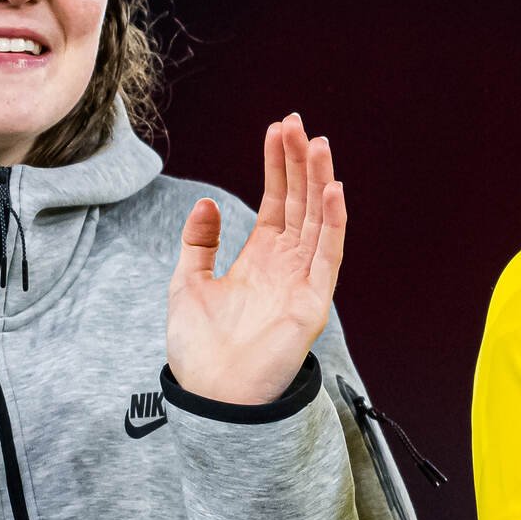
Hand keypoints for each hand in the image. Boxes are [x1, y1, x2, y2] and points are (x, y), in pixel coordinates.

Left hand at [166, 114, 345, 404]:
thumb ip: (198, 243)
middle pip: (300, 203)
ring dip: (319, 181)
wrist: (212, 396)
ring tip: (317, 144)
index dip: (278, 165)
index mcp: (260, 260)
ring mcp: (303, 282)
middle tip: (297, 123)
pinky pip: (328, 255)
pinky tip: (333, 190)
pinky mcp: (313, 302)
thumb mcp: (187, 283)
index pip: (277, 201)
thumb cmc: (201, 351)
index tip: (277, 130)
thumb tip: (208, 204)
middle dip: (300, 162)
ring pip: (317, 220)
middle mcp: (286, 266)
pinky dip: (332, 222)